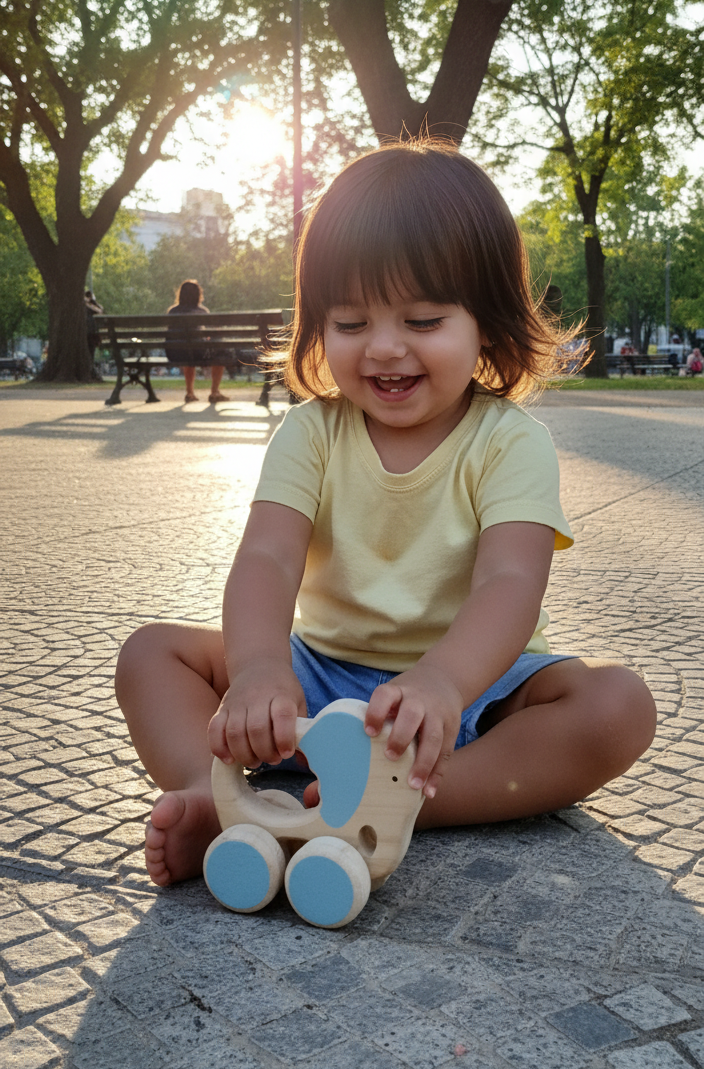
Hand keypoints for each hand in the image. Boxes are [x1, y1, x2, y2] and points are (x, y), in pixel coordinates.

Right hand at [207, 658, 305, 767]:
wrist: (258, 664)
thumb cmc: (282, 690)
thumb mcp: (298, 703)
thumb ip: (300, 730)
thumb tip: (302, 761)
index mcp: (281, 695)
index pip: (282, 715)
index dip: (284, 738)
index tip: (286, 753)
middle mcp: (257, 697)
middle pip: (256, 729)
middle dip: (265, 752)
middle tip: (272, 759)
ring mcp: (237, 703)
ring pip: (234, 733)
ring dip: (244, 755)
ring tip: (255, 762)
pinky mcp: (222, 708)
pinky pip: (214, 730)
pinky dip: (219, 748)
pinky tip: (229, 759)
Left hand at [364, 663, 462, 798]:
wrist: (444, 679)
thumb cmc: (406, 695)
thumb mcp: (394, 693)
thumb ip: (380, 714)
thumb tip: (352, 749)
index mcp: (399, 690)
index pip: (386, 695)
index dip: (376, 712)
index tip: (369, 732)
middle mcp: (419, 700)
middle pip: (412, 715)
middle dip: (401, 737)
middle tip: (390, 757)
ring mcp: (438, 714)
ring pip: (433, 737)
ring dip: (423, 763)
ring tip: (412, 785)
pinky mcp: (451, 728)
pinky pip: (446, 753)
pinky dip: (437, 774)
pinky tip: (429, 791)